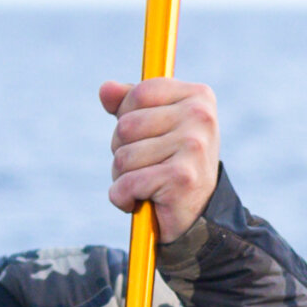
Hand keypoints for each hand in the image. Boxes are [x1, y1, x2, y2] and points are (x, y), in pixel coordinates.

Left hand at [99, 77, 219, 243]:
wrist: (198, 217)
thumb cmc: (173, 165)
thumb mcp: (155, 127)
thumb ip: (130, 104)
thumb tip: (106, 89)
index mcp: (198, 97)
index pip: (139, 93)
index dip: (127, 116)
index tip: (146, 136)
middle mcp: (200, 117)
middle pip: (126, 126)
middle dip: (123, 150)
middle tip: (147, 166)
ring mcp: (193, 146)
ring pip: (123, 156)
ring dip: (123, 176)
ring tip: (146, 185)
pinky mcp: (182, 177)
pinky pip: (128, 183)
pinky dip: (122, 197)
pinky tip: (139, 201)